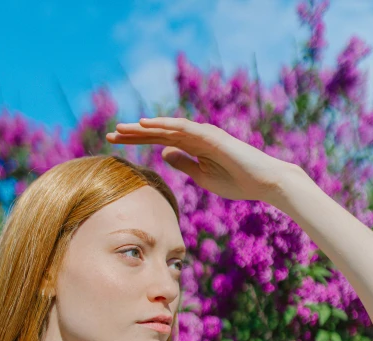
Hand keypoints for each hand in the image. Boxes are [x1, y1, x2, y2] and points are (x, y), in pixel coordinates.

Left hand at [106, 116, 294, 202]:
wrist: (263, 182)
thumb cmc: (237, 181)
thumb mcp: (202, 175)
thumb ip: (183, 163)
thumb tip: (164, 153)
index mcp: (191, 146)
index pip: (158, 141)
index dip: (136, 142)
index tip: (114, 143)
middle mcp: (194, 136)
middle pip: (157, 132)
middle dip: (133, 134)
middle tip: (109, 134)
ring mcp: (202, 134)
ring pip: (166, 127)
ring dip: (143, 128)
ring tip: (121, 128)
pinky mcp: (211, 136)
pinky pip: (183, 128)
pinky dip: (164, 124)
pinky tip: (146, 124)